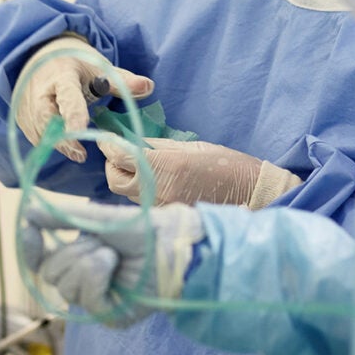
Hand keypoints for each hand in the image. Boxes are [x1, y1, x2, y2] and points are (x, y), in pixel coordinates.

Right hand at [15, 35, 152, 161]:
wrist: (40, 57)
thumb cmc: (75, 65)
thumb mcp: (99, 67)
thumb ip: (122, 81)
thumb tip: (149, 86)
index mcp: (62, 74)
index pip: (67, 95)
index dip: (73, 114)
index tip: (80, 132)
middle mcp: (39, 90)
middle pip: (47, 119)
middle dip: (63, 138)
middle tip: (80, 154)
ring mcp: (27, 105)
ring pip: (40, 131)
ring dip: (57, 143)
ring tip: (76, 150)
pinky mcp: (21, 118)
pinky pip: (35, 136)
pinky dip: (49, 143)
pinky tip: (63, 143)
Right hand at [18, 200, 203, 325]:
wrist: (172, 244)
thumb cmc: (142, 229)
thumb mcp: (97, 219)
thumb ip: (63, 217)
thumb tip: (29, 212)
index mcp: (80, 256)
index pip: (41, 260)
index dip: (30, 247)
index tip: (29, 230)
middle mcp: (85, 280)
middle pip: (51, 273)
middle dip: (71, 252)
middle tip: (100, 242)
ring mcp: (97, 299)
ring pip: (66, 287)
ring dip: (88, 264)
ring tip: (113, 255)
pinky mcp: (111, 315)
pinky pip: (87, 300)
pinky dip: (98, 277)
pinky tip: (115, 267)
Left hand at [99, 137, 301, 208]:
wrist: (250, 193)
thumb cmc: (226, 164)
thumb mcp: (191, 146)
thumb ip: (158, 146)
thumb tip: (132, 143)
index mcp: (165, 165)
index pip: (120, 156)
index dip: (108, 145)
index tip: (104, 137)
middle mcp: (158, 189)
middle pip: (115, 180)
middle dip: (111, 165)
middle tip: (116, 153)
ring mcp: (161, 207)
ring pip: (126, 194)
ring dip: (125, 179)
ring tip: (133, 165)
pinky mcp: (167, 217)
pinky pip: (142, 204)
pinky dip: (138, 192)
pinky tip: (148, 181)